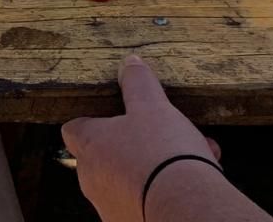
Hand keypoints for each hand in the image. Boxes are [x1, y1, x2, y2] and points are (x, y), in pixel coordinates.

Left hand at [62, 57, 224, 221]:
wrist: (186, 209)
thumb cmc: (162, 154)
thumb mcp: (152, 106)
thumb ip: (138, 84)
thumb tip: (130, 64)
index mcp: (90, 147)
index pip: (74, 129)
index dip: (93, 120)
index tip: (115, 114)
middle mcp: (94, 181)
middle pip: (107, 156)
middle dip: (137, 144)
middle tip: (165, 134)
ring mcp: (112, 207)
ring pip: (133, 178)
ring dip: (157, 165)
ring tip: (192, 153)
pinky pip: (148, 200)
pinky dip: (167, 188)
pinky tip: (198, 178)